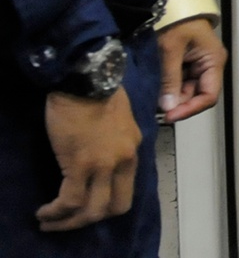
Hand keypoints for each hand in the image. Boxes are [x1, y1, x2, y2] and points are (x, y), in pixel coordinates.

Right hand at [37, 87, 141, 231]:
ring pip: (92, 210)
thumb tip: (103, 161)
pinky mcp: (81, 163)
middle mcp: (124, 159)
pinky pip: (70, 200)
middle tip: (71, 220)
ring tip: (51, 220)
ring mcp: (104, 163)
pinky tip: (45, 211)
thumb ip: (116, 142)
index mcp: (133, 147)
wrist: (85, 77)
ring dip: (70, 222)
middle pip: (115, 207)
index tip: (89, 206)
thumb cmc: (98, 91)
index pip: (127, 189)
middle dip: (91, 219)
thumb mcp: (119, 119)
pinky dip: (56, 212)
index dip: (107, 204)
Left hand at [157, 16, 227, 122]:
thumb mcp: (171, 49)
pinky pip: (181, 82)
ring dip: (172, 96)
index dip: (191, 109)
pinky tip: (158, 90)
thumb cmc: (176, 22)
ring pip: (187, 90)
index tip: (170, 116)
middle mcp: (210, 66)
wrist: (171, 3)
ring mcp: (199, 65)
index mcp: (213, 61)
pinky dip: (170, 88)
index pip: (209, 96)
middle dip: (178, 103)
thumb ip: (170, 79)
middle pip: (197, 95)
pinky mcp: (188, 64)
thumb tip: (168, 108)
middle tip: (157, 108)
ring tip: (155, 99)